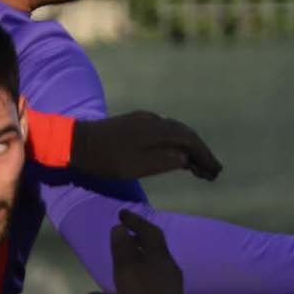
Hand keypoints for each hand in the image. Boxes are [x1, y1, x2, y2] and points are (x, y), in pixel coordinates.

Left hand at [66, 110, 222, 183]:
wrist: (76, 143)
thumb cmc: (105, 159)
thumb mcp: (136, 166)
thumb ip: (163, 160)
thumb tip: (185, 157)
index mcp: (157, 130)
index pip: (190, 140)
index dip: (205, 156)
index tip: (216, 172)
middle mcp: (154, 121)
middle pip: (186, 135)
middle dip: (201, 153)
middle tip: (212, 173)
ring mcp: (145, 120)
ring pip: (175, 133)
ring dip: (189, 150)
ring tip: (198, 169)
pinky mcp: (136, 124)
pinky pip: (164, 132)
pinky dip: (175, 144)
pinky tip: (176, 156)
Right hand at [108, 211, 183, 293]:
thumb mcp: (126, 270)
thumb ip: (122, 247)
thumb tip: (120, 228)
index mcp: (162, 257)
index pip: (150, 230)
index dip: (135, 220)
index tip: (121, 214)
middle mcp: (171, 266)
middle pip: (156, 245)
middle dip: (140, 235)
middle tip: (125, 231)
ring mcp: (173, 283)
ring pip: (158, 259)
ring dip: (143, 251)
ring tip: (128, 251)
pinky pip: (158, 272)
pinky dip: (146, 265)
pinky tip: (137, 275)